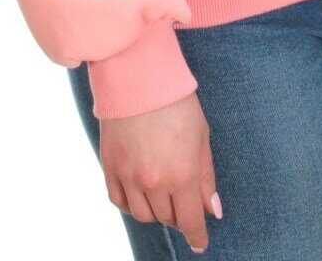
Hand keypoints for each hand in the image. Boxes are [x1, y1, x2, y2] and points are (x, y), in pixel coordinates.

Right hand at [99, 92, 220, 253]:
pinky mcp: (109, 167)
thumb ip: (206, 177)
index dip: (197, 235)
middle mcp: (154, 182)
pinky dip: (131, 204)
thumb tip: (212, 210)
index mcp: (182, 175)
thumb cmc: (177, 103)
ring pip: (142, 215)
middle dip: (179, 215)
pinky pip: (119, 201)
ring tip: (163, 197)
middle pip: (166, 218)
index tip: (201, 243)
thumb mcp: (202, 136)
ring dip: (156, 212)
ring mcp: (128, 176)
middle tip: (184, 203)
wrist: (139, 77)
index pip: (189, 220)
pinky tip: (140, 194)